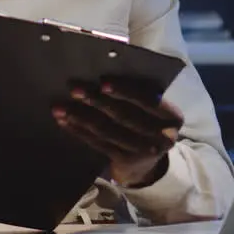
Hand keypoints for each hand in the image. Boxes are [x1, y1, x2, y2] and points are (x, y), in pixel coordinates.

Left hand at [53, 77, 182, 187]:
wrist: (147, 163)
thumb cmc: (146, 121)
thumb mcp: (152, 108)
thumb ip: (139, 91)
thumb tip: (105, 70)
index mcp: (172, 116)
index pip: (148, 101)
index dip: (125, 91)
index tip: (103, 83)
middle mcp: (162, 137)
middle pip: (124, 116)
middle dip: (96, 101)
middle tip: (74, 89)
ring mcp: (143, 152)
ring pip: (107, 130)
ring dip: (81, 117)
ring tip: (61, 107)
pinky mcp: (124, 162)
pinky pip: (98, 144)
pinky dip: (79, 131)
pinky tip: (65, 121)